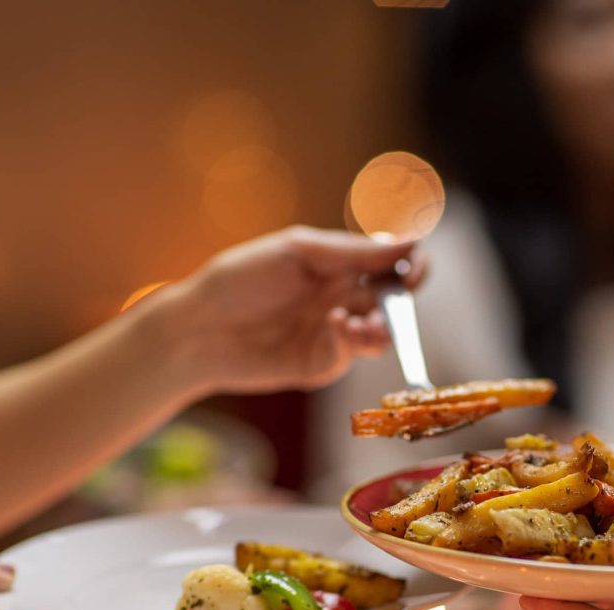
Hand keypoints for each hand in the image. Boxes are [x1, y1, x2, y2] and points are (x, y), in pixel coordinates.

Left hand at [146, 227, 422, 395]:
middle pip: (393, 302)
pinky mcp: (320, 363)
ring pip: (380, 335)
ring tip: (363, 325)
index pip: (391, 263)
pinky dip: (350, 342)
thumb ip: (354, 251)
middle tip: (392, 304)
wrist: (199, 327)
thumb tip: (410, 241)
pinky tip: (334, 327)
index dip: (412, 266)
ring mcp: (332, 333)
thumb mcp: (299, 252)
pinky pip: (350, 354)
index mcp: (339, 264)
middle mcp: (342, 298)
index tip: (413, 270)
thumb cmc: (240, 279)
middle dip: (399, 304)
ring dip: (381, 329)